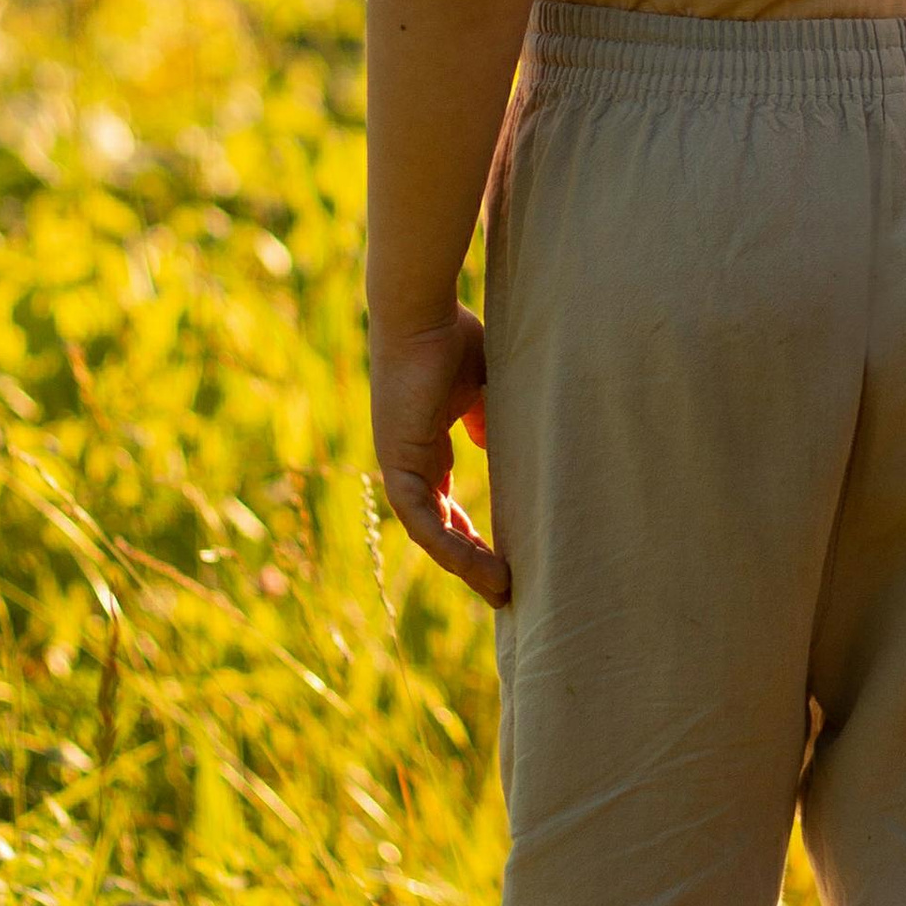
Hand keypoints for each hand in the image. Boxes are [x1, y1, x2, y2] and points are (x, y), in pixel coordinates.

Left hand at [371, 306, 509, 603]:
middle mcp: (409, 463)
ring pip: (431, 534)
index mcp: (427, 447)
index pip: (446, 508)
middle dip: (472, 563)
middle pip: (439, 530)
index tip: (505, 560)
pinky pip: (422, 521)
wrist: (421, 314)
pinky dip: (450, 547)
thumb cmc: (453, 336)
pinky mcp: (399, 464)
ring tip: (504, 590)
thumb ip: (490, 421)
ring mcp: (400, 466)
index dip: (473, 538)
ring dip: (466, 566)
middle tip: (506, 591)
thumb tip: (496, 447)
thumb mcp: (484, 388)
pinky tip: (481, 567)